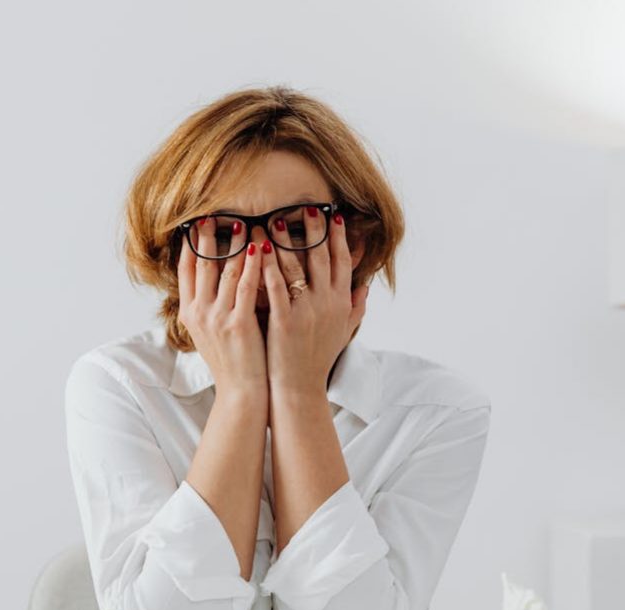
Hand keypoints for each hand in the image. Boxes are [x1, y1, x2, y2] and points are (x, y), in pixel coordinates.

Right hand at [177, 218, 268, 397]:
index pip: (186, 269)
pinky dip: (253, 264)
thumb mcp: (208, 333)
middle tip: (214, 212)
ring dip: (235, 243)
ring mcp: (217, 318)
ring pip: (226, 270)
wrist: (241, 392)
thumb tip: (212, 278)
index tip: (196, 222)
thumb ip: (207, 305)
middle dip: (208, 236)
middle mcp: (199, 312)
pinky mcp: (239, 323)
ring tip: (242, 222)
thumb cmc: (231, 362)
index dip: (191, 244)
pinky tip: (260, 246)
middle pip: (203, 264)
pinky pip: (247, 285)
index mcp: (189, 313)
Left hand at [260, 209, 369, 395]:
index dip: (338, 236)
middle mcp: (327, 303)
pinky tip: (258, 248)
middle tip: (307, 205)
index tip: (332, 214)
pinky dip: (267, 266)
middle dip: (315, 229)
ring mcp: (306, 311)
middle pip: (322, 257)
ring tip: (275, 219)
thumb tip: (366, 285)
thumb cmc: (318, 360)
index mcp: (341, 302)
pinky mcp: (284, 321)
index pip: (342, 261)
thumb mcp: (344, 332)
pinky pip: (275, 287)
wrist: (300, 389)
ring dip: (285, 241)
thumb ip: (356, 307)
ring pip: (297, 267)